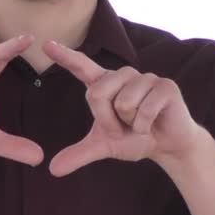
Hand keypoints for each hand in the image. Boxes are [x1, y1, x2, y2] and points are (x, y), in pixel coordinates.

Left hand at [43, 40, 200, 176]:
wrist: (168, 147)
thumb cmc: (135, 139)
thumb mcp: (104, 147)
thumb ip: (79, 154)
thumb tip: (53, 170)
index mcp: (105, 84)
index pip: (81, 66)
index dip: (64, 56)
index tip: (46, 44)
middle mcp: (123, 76)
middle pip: (97, 93)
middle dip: (108, 120)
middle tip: (124, 127)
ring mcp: (145, 78)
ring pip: (123, 102)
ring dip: (130, 123)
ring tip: (140, 124)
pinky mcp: (165, 86)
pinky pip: (145, 109)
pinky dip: (145, 126)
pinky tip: (153, 125)